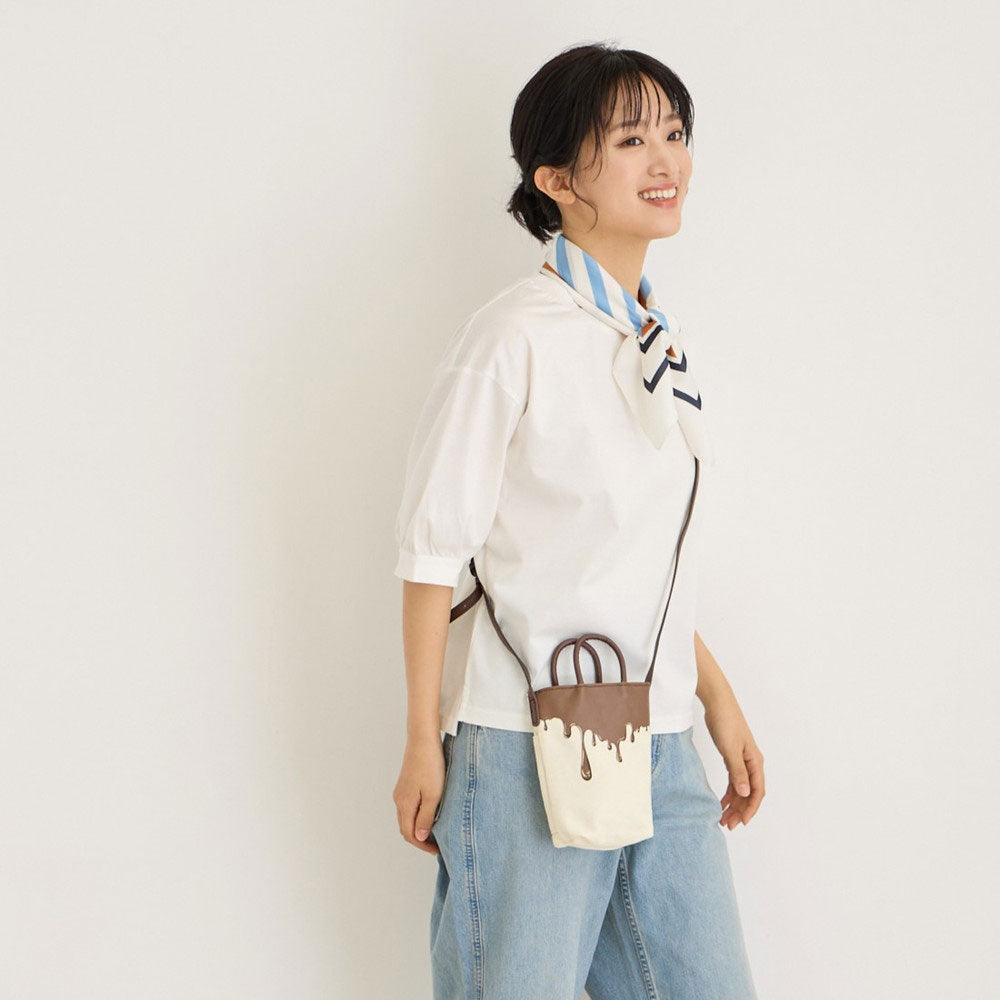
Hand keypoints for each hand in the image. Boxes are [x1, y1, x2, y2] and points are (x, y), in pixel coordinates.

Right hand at [392, 734, 445, 854]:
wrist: (423, 740)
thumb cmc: (430, 766)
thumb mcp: (433, 795)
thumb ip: (426, 818)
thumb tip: (420, 837)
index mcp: (404, 804)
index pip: (409, 834)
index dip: (422, 845)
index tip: (438, 850)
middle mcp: (399, 799)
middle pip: (406, 827)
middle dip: (420, 839)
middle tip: (438, 844)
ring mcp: (401, 791)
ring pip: (408, 816)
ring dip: (419, 827)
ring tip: (436, 831)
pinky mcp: (406, 784)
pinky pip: (410, 806)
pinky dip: (418, 815)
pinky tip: (431, 813)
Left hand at [702, 695, 764, 828]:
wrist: (718, 703)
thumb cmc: (726, 723)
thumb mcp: (730, 749)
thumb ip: (737, 772)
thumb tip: (746, 794)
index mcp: (755, 762)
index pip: (757, 791)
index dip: (751, 808)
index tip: (741, 822)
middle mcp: (752, 763)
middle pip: (749, 793)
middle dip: (740, 810)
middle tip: (728, 825)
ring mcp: (742, 760)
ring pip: (741, 789)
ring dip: (734, 804)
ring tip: (723, 818)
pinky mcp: (732, 757)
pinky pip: (733, 781)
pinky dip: (728, 793)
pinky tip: (720, 803)